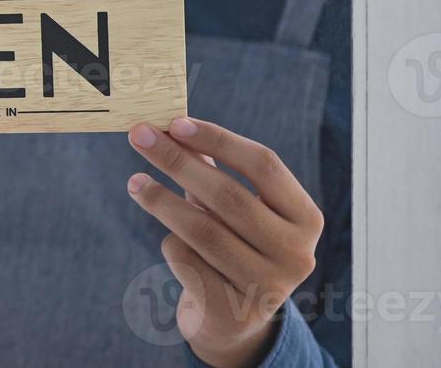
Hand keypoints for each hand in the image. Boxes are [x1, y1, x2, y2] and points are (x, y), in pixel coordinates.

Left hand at [126, 117, 324, 367]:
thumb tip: (170, 124)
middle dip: (178, 161)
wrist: (232, 319)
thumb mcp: (231, 207)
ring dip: (162, 201)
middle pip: (229, 196)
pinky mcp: (234, 311)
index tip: (175, 122)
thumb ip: (210, 167)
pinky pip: (188, 261)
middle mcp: (297, 253)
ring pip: (205, 231)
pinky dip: (171, 243)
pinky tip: (168, 238)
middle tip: (139, 136)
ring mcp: (268, 286)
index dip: (219, 139)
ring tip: (135, 182)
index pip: (264, 165)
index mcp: (305, 218)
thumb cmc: (232, 245)